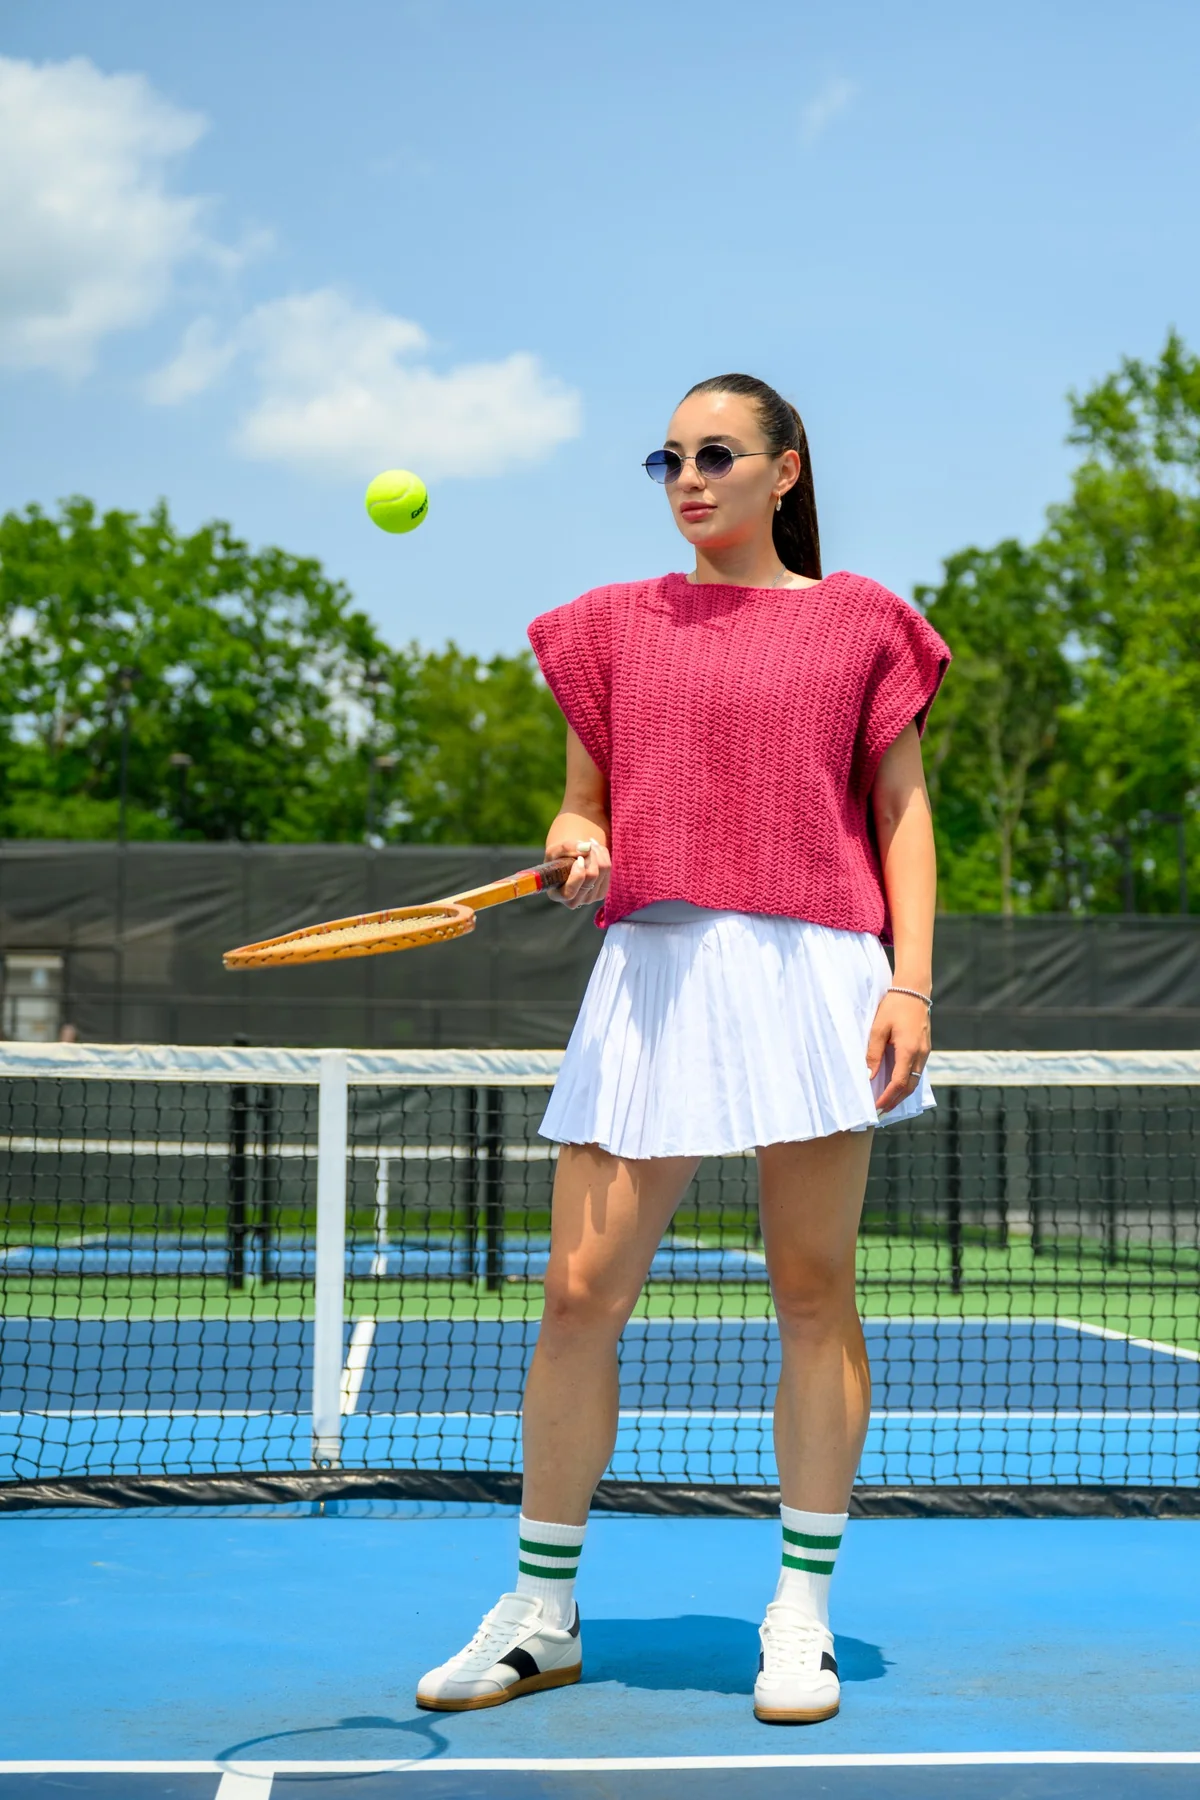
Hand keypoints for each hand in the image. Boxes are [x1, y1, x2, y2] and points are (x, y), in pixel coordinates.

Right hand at [547, 836, 610, 908]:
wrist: (567, 863)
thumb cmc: (557, 859)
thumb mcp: (554, 851)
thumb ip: (567, 848)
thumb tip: (587, 847)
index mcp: (557, 895)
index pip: (570, 891)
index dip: (578, 873)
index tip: (578, 859)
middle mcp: (573, 901)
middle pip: (591, 876)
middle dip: (590, 855)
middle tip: (584, 845)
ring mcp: (589, 899)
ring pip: (603, 870)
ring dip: (597, 853)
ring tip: (588, 846)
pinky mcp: (601, 893)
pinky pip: (608, 870)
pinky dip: (603, 856)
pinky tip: (594, 852)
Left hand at [866, 990, 930, 1115]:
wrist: (914, 990)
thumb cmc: (894, 1006)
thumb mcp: (878, 1029)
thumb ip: (873, 1054)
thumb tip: (868, 1076)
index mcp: (909, 1050)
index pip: (899, 1083)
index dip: (888, 1098)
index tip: (876, 1108)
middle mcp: (921, 1054)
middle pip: (909, 1087)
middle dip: (895, 1101)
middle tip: (880, 1112)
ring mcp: (925, 1052)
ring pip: (915, 1080)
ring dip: (901, 1093)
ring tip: (887, 1102)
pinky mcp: (925, 1048)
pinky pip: (917, 1071)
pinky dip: (907, 1082)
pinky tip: (896, 1085)